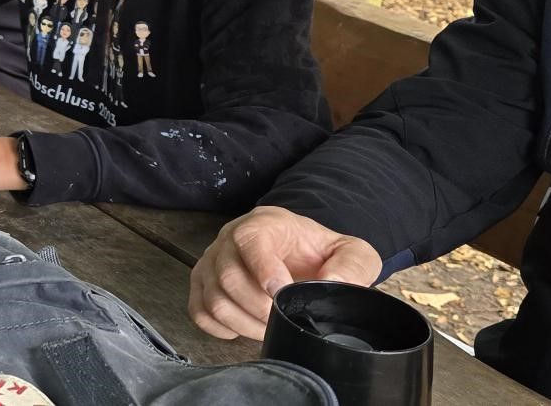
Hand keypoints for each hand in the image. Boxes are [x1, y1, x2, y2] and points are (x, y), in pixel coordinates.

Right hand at [188, 206, 380, 340]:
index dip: (263, 270)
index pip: (249, 241)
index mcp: (264, 224)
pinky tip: (245, 326)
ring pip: (213, 298)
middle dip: (258, 307)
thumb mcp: (352, 252)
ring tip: (268, 327)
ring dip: (243, 322)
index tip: (283, 294)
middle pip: (227, 276)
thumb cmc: (320, 253)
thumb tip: (333, 283)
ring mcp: (212, 262)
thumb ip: (352, 265)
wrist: (301, 255)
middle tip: (282, 319)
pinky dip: (221, 327)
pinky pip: (199, 310)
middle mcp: (229, 238)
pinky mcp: (203, 284)